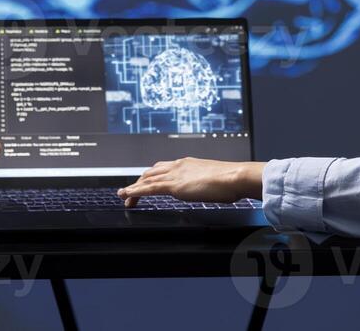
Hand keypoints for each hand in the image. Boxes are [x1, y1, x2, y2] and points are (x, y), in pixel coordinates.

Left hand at [117, 158, 263, 207]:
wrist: (234, 177)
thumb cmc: (230, 180)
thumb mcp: (213, 179)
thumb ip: (205, 182)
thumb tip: (207, 188)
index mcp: (187, 163)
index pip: (163, 168)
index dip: (151, 176)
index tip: (145, 182)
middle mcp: (178, 165)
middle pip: (151, 172)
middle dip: (139, 182)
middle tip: (131, 192)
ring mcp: (175, 174)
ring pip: (146, 179)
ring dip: (133, 188)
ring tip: (124, 196)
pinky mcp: (173, 185)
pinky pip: (148, 188)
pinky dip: (134, 191)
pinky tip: (127, 196)